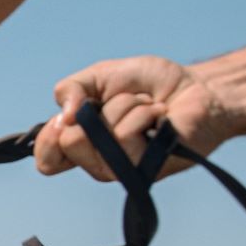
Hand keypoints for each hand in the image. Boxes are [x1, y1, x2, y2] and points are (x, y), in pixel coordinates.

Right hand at [36, 55, 231, 181]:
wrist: (198, 86)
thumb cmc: (151, 84)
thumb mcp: (100, 75)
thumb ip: (70, 89)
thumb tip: (64, 115)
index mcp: (82, 145)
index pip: (47, 162)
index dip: (48, 139)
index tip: (69, 115)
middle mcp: (98, 162)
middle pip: (69, 144)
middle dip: (97, 109)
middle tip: (124, 103)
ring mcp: (122, 169)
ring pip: (99, 138)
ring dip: (125, 106)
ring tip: (147, 107)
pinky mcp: (146, 170)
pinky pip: (125, 137)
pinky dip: (142, 113)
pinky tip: (160, 116)